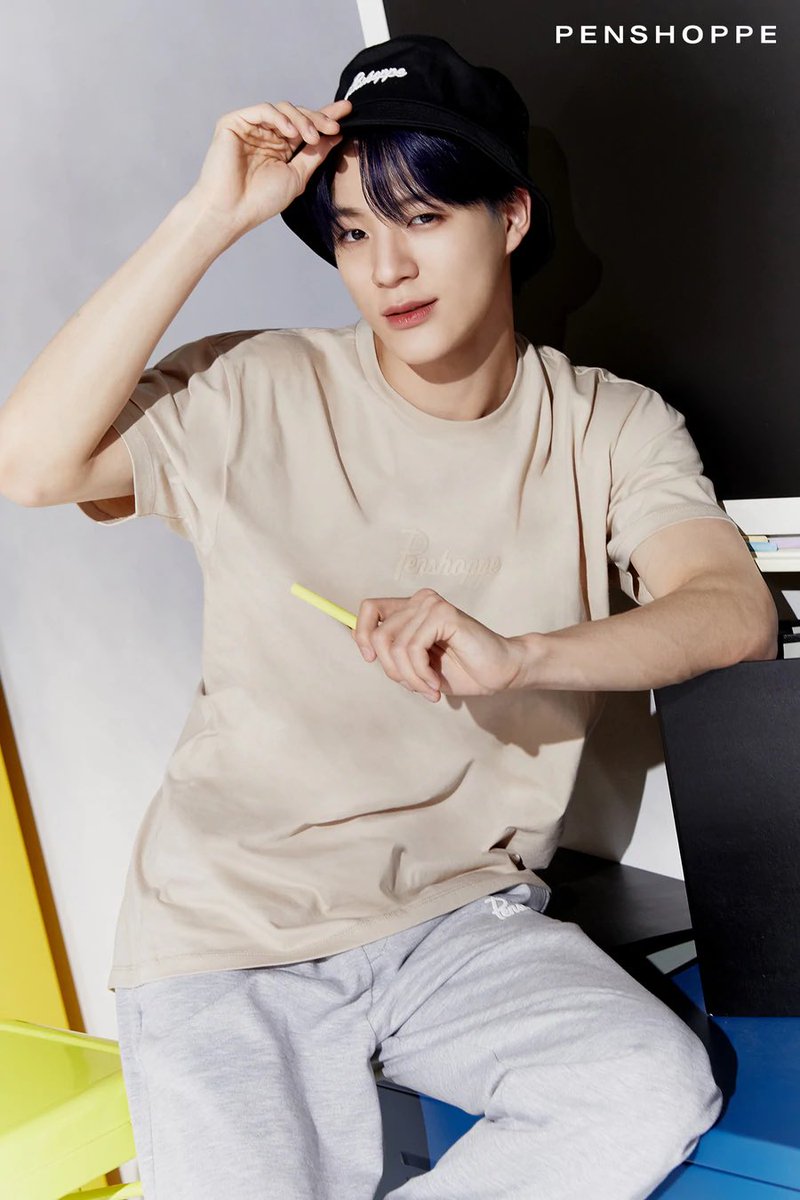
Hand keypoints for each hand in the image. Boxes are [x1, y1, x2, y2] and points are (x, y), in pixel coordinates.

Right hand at [187, 97, 352, 238]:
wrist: (232, 211)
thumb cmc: (261, 201)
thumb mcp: (298, 176)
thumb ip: (315, 155)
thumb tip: (336, 135)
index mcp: (280, 148)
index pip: (305, 127)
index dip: (326, 117)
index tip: (349, 110)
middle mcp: (266, 135)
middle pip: (297, 115)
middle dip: (319, 118)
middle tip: (334, 127)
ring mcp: (250, 127)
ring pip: (283, 109)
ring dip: (302, 120)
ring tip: (313, 138)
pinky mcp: (234, 123)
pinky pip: (263, 110)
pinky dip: (280, 118)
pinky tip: (292, 133)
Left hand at [350, 588, 528, 701]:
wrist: (502, 671)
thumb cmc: (463, 670)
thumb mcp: (418, 665)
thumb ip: (395, 654)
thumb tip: (367, 650)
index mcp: (411, 608)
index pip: (368, 609)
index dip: (361, 635)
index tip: (372, 659)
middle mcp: (420, 600)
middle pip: (378, 636)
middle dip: (393, 670)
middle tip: (416, 687)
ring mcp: (432, 604)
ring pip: (395, 647)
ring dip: (411, 678)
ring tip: (429, 689)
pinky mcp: (444, 614)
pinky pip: (413, 649)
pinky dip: (421, 674)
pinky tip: (436, 684)